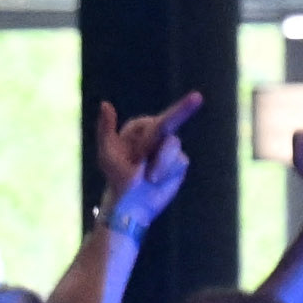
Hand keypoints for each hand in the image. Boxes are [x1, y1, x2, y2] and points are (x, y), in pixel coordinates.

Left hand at [95, 91, 207, 243]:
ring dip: (160, 163)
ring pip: (173, 146)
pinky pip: (179, 162)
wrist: (132, 205)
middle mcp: (156, 136)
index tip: (184, 109)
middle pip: (171, 123)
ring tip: (149, 177)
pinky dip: (167, 171)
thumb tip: (105, 103)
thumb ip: (106, 128)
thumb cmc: (117, 179)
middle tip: (197, 97)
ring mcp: (168, 149)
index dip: (165, 121)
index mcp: (139, 130)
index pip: (154, 120)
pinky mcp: (178, 164)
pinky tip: (157, 180)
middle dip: (184, 109)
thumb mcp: (107, 153)